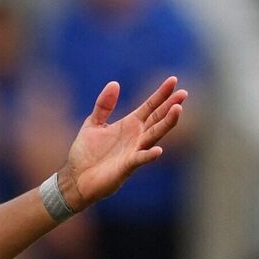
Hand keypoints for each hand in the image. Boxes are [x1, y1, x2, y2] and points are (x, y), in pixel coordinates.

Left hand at [57, 77, 186, 210]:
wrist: (76, 178)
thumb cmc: (86, 153)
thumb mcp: (93, 123)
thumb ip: (104, 105)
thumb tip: (114, 83)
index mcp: (129, 125)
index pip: (150, 106)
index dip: (161, 94)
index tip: (173, 80)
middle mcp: (136, 137)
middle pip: (158, 118)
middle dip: (170, 106)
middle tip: (183, 93)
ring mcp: (134, 151)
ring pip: (154, 135)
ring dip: (166, 123)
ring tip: (177, 109)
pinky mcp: (127, 166)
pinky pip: (140, 159)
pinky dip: (149, 154)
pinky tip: (158, 149)